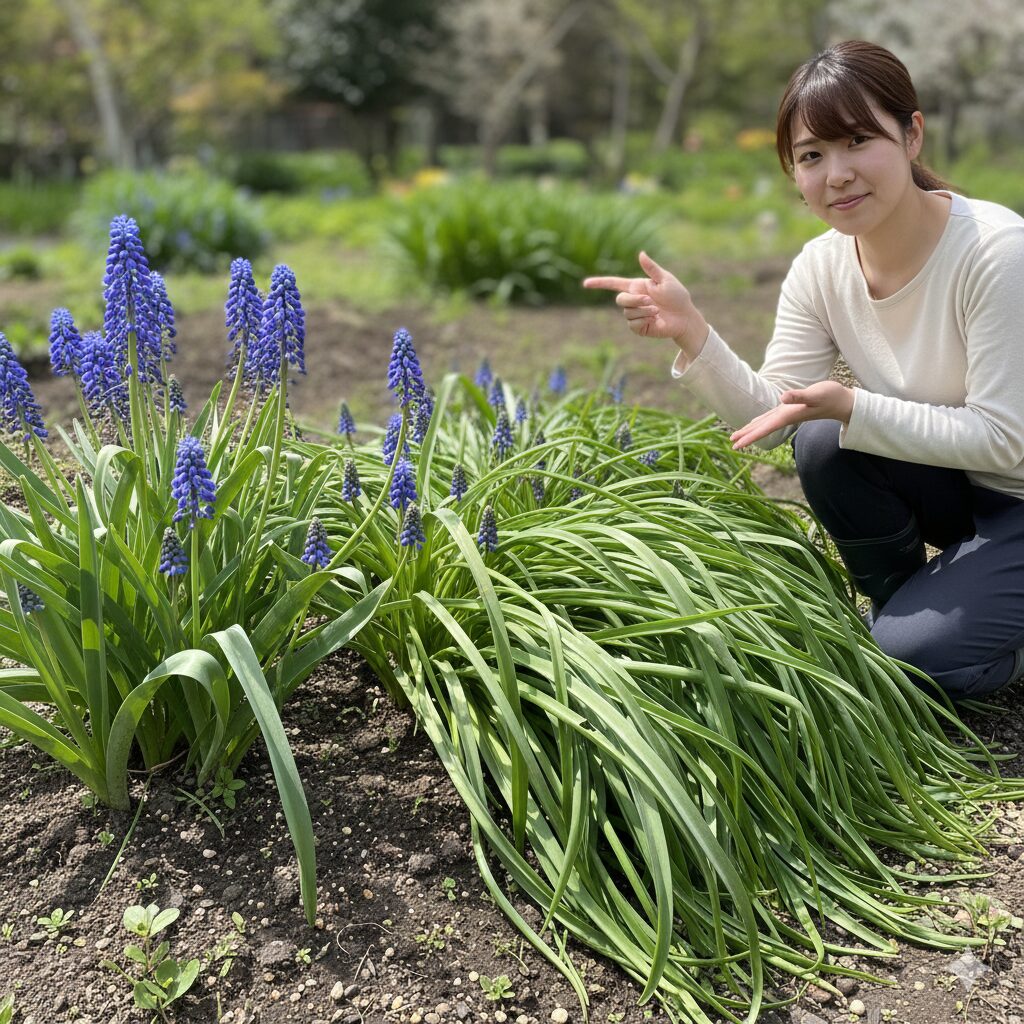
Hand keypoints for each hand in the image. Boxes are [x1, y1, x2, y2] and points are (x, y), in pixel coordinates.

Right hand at [582, 252, 707, 352]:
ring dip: (644, 310)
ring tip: (657, 311)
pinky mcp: (639, 327)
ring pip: (627, 312)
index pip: (613, 284)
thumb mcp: (665, 280)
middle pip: (620, 300)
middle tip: (650, 301)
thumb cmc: (677, 296)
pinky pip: (633, 323)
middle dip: (634, 300)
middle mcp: (633, 300)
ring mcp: (635, 315)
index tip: (586, 284)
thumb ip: (652, 269)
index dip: (599, 283)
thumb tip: (641, 254)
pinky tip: (655, 319)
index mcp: (637, 287)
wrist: (684, 317)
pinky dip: (645, 320)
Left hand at [729, 381, 854, 448]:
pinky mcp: (791, 409)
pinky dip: (761, 422)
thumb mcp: (815, 394)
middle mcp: (786, 416)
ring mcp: (788, 413)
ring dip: (752, 430)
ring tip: (738, 436)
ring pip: (766, 423)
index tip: (737, 445)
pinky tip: (756, 423)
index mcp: (788, 415)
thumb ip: (799, 396)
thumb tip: (782, 397)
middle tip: (732, 445)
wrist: (843, 402)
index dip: (750, 436)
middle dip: (747, 436)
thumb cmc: (831, 396)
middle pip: (762, 428)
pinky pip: (772, 418)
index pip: (764, 428)